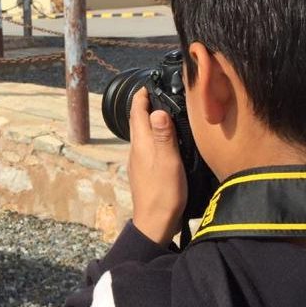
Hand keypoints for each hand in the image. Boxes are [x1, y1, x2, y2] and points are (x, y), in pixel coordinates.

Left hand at [128, 88, 187, 243]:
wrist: (155, 222)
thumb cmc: (164, 193)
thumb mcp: (169, 162)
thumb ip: (164, 136)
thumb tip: (157, 110)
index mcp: (142, 144)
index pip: (137, 112)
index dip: (142, 96)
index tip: (149, 83)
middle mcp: (137, 150)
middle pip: (137, 121)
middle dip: (144, 104)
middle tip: (156, 92)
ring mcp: (139, 161)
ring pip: (142, 133)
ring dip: (149, 119)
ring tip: (162, 111)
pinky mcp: (144, 171)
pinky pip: (147, 145)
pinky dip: (154, 135)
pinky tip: (164, 139)